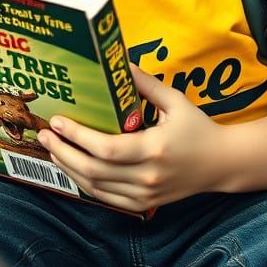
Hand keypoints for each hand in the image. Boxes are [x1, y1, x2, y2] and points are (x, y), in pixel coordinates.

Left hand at [36, 66, 229, 213]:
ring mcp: (145, 194)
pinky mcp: (144, 203)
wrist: (222, 163)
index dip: (77, 137)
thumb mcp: (176, 100)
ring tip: (52, 148)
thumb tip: (120, 63)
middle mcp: (147, 176)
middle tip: (44, 133)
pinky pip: (106, 198)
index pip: (106, 149)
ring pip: (95, 187)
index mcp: (155, 149)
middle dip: (63, 152)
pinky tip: (72, 168)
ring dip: (69, 168)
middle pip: (94, 171)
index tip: (58, 121)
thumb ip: (146, 84)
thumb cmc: (199, 128)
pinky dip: (85, 184)